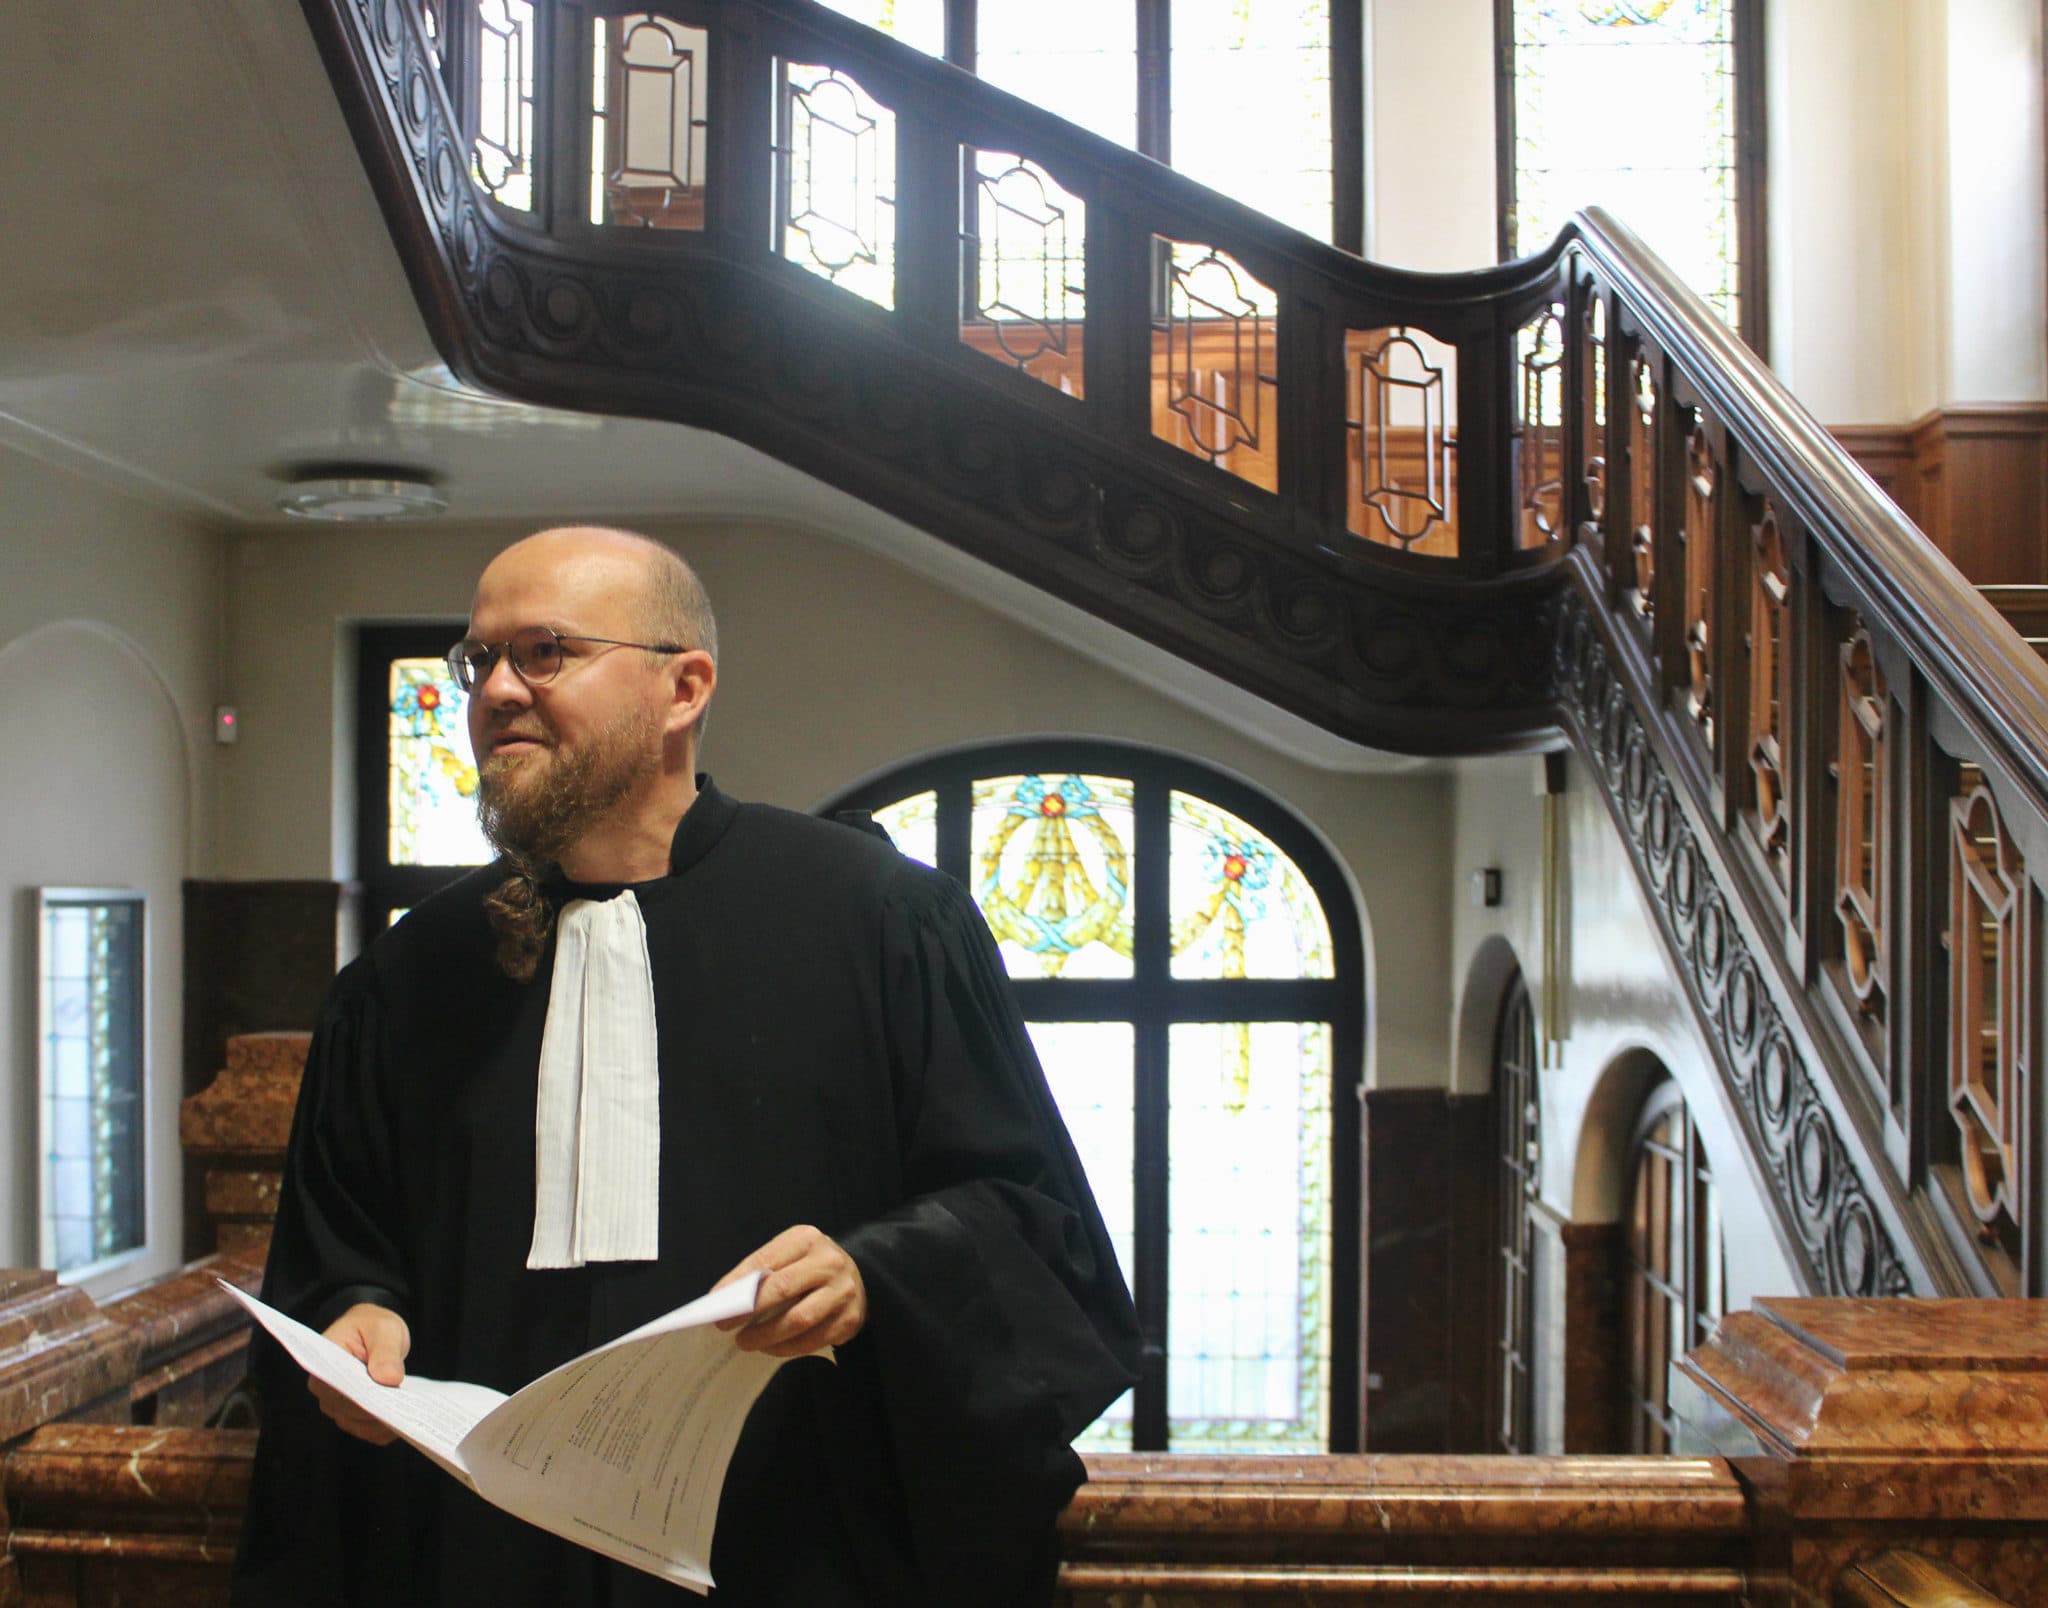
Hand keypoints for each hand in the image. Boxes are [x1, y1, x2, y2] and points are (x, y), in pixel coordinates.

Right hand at [310, 1302, 410, 1444]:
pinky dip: (387, 1429)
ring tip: (409, 1416)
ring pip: (360, 1425)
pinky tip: (406, 1422)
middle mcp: (326, 1390)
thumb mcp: (384, 1328)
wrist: (374, 1333)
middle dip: (377, 1411)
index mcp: (323, 1364)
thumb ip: (385, 1351)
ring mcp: (338, 1406)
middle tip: (405, 1411)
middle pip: (349, 1411)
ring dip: (384, 1423)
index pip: (337, 1389)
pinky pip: (369, 1430)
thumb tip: (389, 1379)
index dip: (360, 1398)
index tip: (385, 1401)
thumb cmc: (373, 1326)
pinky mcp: (354, 1416)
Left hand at [712, 1224, 866, 1356]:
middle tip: (724, 1325)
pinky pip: (812, 1340)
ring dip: (766, 1335)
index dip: (736, 1281)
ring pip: (799, 1319)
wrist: (861, 1277)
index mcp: (808, 1239)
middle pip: (783, 1288)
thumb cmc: (811, 1266)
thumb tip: (725, 1298)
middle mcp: (829, 1263)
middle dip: (748, 1310)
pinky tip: (770, 1348)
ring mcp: (843, 1292)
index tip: (714, 1300)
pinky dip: (785, 1348)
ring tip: (745, 1341)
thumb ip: (763, 1269)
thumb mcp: (791, 1253)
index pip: (765, 1260)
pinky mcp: (849, 1320)